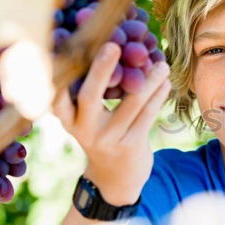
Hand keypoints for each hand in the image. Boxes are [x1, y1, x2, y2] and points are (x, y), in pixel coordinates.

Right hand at [52, 42, 170, 205]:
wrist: (115, 180)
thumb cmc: (102, 137)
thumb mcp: (86, 121)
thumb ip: (87, 93)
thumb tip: (104, 45)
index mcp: (68, 119)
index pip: (57, 94)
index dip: (59, 72)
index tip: (66, 46)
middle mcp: (83, 129)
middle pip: (90, 95)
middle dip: (102, 69)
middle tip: (113, 44)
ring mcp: (107, 139)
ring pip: (130, 104)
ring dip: (148, 80)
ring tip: (161, 63)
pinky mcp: (130, 146)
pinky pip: (147, 116)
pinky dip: (158, 96)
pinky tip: (166, 81)